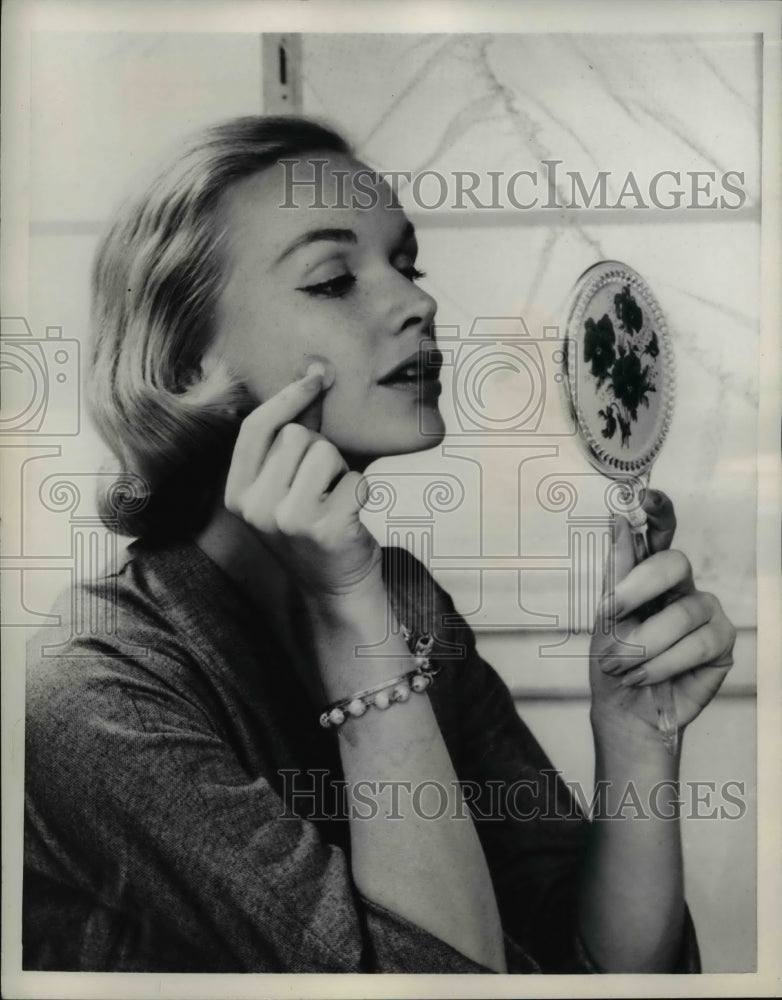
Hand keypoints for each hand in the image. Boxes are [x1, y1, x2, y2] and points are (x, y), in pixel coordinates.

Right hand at [224, 364, 381, 601]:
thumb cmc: (314, 526)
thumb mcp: (289, 485)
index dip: (285, 398)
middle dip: (319, 449)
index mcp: (237, 494)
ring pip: (325, 452)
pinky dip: (362, 492)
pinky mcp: (325, 529)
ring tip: (334, 499)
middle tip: (322, 485)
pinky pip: (355, 480)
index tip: (315, 378)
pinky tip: (350, 516)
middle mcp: (255, 507)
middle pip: (295, 435)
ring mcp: (288, 520)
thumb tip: (314, 374)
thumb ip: (296, 433)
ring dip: (340, 470)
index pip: (254, 429)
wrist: (336, 588)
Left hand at [589, 490, 735, 740]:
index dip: (660, 512)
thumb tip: (618, 520)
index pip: (661, 534)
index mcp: (651, 576)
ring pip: (683, 612)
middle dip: (638, 589)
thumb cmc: (614, 661)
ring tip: (621, 664)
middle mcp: (682, 588)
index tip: (648, 497)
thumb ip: (617, 572)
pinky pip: (698, 643)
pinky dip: (664, 662)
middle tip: (608, 616)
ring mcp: (706, 612)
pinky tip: (643, 675)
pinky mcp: (721, 643)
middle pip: (674, 564)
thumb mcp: (606, 617)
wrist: (623, 711)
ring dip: (644, 642)